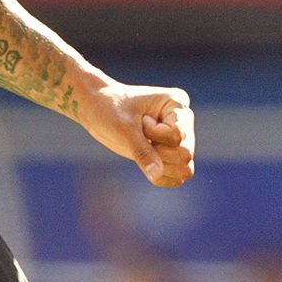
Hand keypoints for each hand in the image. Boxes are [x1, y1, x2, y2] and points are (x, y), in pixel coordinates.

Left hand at [80, 81, 195, 187]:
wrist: (96, 107)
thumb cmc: (110, 109)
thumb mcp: (124, 129)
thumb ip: (143, 153)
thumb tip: (157, 175)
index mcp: (178, 104)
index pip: (177, 136)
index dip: (154, 136)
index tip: (140, 120)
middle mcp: (184, 120)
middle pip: (185, 154)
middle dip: (158, 153)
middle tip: (139, 138)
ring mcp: (179, 138)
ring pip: (185, 168)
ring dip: (160, 167)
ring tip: (141, 149)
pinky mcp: (170, 152)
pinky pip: (177, 176)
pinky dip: (161, 178)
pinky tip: (144, 166)